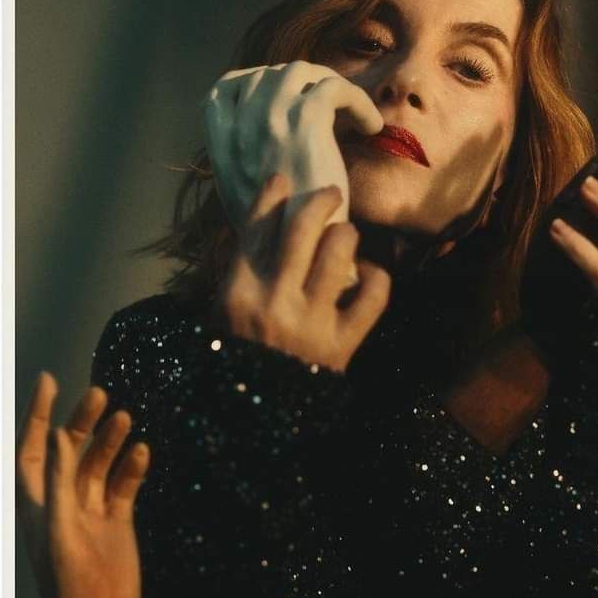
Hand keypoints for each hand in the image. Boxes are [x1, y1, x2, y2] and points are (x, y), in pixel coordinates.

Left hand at [16, 373, 149, 597]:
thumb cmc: (70, 584)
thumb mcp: (59, 529)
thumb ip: (58, 481)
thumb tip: (57, 435)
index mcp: (36, 503)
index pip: (32, 448)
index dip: (37, 414)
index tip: (48, 381)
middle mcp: (61, 502)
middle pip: (69, 450)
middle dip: (82, 420)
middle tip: (100, 393)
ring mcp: (90, 510)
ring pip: (100, 463)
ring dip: (111, 440)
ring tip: (126, 416)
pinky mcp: (117, 520)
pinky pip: (124, 484)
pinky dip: (133, 466)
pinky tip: (143, 451)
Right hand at [202, 60, 383, 230]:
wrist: (303, 256)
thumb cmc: (285, 236)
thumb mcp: (247, 198)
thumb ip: (246, 161)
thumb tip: (260, 133)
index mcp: (221, 146)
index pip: (225, 88)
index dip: (255, 83)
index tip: (285, 99)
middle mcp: (241, 128)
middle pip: (268, 74)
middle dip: (300, 84)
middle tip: (329, 106)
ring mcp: (270, 122)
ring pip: (300, 72)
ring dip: (328, 85)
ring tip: (350, 113)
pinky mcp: (306, 124)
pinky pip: (335, 88)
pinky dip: (358, 101)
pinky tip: (370, 127)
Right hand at [214, 171, 390, 372]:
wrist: (260, 418)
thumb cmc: (238, 359)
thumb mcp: (221, 314)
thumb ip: (234, 271)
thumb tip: (254, 224)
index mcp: (239, 291)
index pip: (257, 229)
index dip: (271, 196)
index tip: (283, 179)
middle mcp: (275, 301)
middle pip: (303, 229)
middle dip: (320, 201)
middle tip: (332, 193)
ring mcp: (311, 322)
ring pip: (339, 252)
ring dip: (346, 235)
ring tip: (346, 235)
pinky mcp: (343, 344)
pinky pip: (373, 296)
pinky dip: (377, 277)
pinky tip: (369, 273)